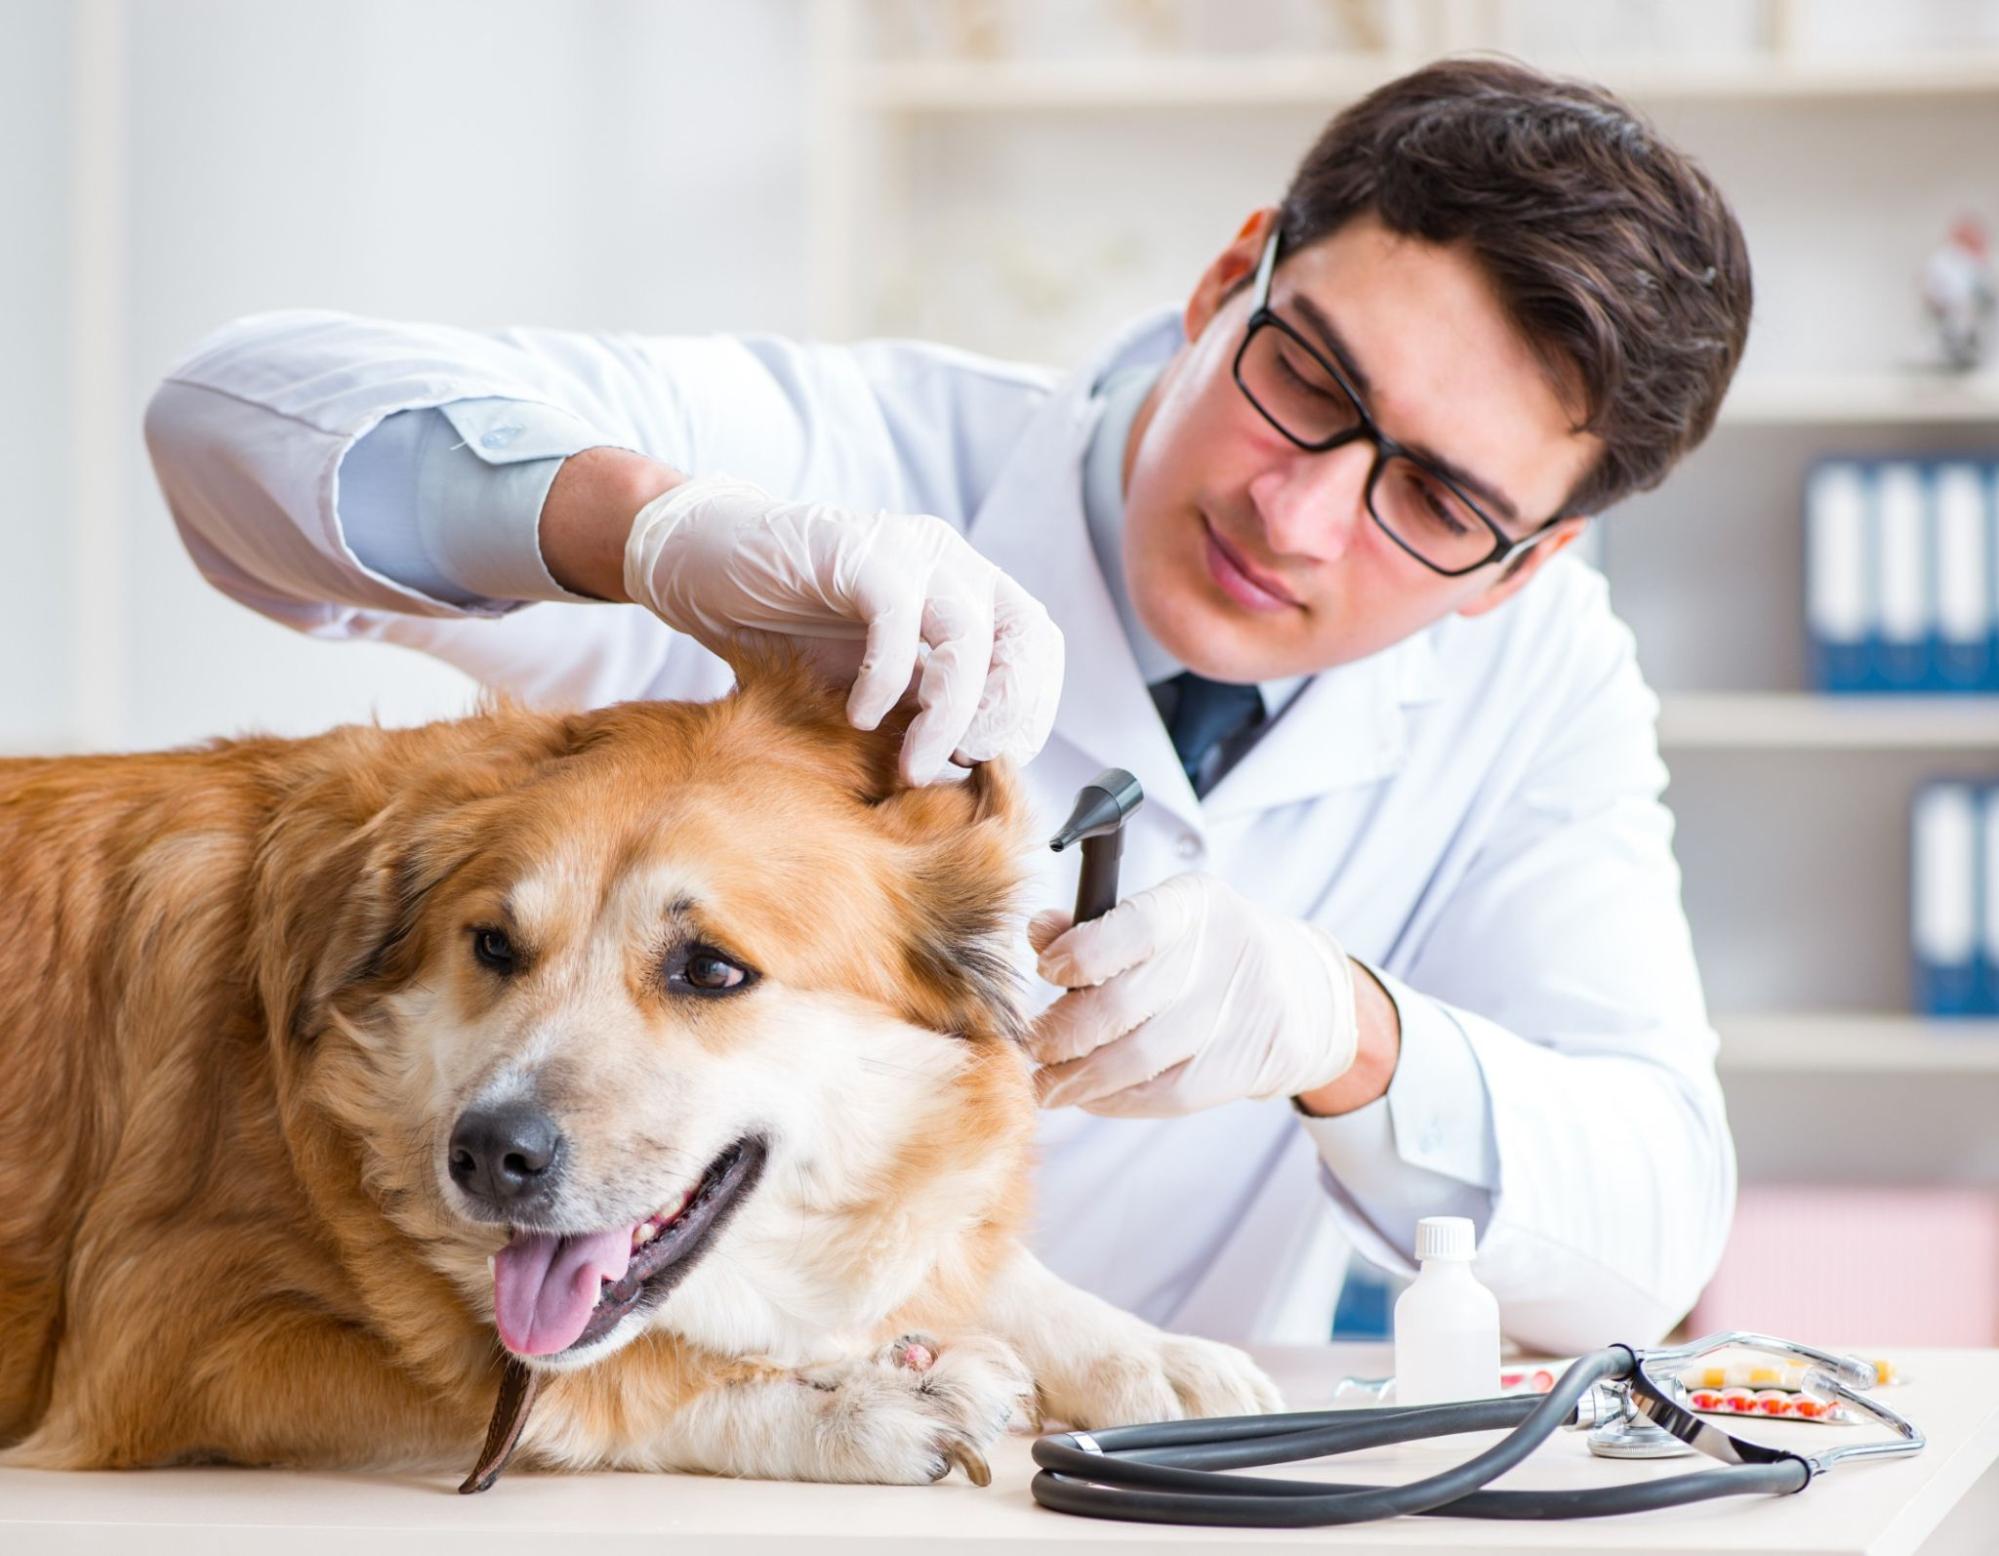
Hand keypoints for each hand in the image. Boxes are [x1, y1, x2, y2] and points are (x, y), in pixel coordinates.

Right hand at [623, 475, 1062, 784]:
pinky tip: (861, 716)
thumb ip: (920, 712)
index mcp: (966, 586)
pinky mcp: (857, 551)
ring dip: (950, 713)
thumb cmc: (788, 627)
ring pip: (968, 634)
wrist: (702, 564)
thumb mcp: (873, 681)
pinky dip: (888, 679)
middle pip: (1022, 635)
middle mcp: (950, 560)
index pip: (1037, 644)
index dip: (1031, 708)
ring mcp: (907, 550)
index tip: (996, 764)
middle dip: (1004, 713)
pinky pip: (896, 617)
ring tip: (916, 765)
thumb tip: (966, 776)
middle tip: (962, 766)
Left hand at [1028, 873, 1358, 1116]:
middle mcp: (1222, 957)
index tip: (1047, 972)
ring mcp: (1234, 1017)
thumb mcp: (1164, 917)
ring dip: (1077, 1077)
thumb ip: (1095, 926)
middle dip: (1062, 1032)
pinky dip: (1112, 1099)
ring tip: (1045, 1082)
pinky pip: (1160, 1094)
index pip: (1133, 926)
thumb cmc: (1207, 949)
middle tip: (1032, 1044)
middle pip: (1122, 1004)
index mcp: (1196, 905)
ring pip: (1136, 1059)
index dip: (1078, 953)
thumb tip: (1039, 931)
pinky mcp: (1238, 1068)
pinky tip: (1087, 1095)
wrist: (1303, 992)